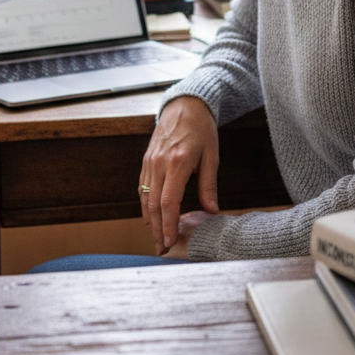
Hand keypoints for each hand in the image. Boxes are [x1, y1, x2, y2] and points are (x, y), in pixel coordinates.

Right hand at [139, 95, 219, 253]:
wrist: (185, 105)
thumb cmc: (202, 129)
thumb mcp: (212, 155)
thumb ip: (209, 184)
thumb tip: (212, 211)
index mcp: (178, 162)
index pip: (169, 202)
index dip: (169, 225)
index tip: (170, 243)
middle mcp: (160, 163)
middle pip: (154, 205)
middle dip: (158, 229)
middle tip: (162, 249)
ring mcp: (150, 161)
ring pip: (145, 197)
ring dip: (150, 220)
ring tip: (157, 238)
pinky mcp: (146, 160)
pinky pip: (142, 186)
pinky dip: (145, 204)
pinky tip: (150, 217)